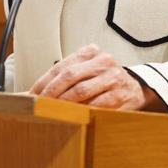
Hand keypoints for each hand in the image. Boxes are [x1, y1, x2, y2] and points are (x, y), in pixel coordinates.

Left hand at [30, 44, 165, 110]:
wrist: (136, 88)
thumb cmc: (104, 81)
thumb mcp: (87, 70)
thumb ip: (66, 76)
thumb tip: (34, 93)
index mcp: (91, 51)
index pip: (61, 66)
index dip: (43, 82)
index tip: (31, 96)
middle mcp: (103, 60)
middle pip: (69, 75)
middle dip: (50, 92)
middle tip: (39, 105)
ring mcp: (112, 77)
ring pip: (81, 90)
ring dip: (63, 103)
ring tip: (51, 111)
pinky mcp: (119, 95)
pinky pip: (96, 104)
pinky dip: (82, 111)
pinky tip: (72, 116)